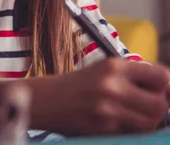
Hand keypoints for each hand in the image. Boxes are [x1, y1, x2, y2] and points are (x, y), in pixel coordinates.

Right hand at [28, 58, 169, 135]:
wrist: (43, 100)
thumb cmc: (76, 85)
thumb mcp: (103, 71)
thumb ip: (133, 77)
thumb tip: (166, 91)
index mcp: (114, 66)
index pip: (161, 76)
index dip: (165, 87)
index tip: (159, 91)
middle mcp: (112, 85)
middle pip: (160, 104)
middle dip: (158, 108)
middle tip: (144, 107)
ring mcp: (107, 109)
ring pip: (149, 122)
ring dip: (145, 122)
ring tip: (131, 117)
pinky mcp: (101, 128)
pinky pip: (130, 134)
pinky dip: (127, 131)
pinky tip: (114, 124)